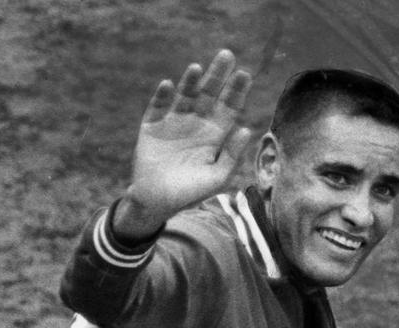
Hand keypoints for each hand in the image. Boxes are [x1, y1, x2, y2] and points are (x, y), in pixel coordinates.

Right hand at [113, 50, 252, 241]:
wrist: (158, 202)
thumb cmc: (191, 191)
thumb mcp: (217, 176)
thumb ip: (232, 154)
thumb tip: (247, 129)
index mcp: (215, 134)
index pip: (229, 107)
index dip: (236, 91)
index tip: (245, 74)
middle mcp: (196, 123)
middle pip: (209, 94)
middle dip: (218, 75)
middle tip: (226, 55)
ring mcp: (173, 122)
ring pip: (184, 96)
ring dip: (190, 82)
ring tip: (198, 68)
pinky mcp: (152, 126)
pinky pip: (157, 107)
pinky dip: (162, 96)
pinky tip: (168, 85)